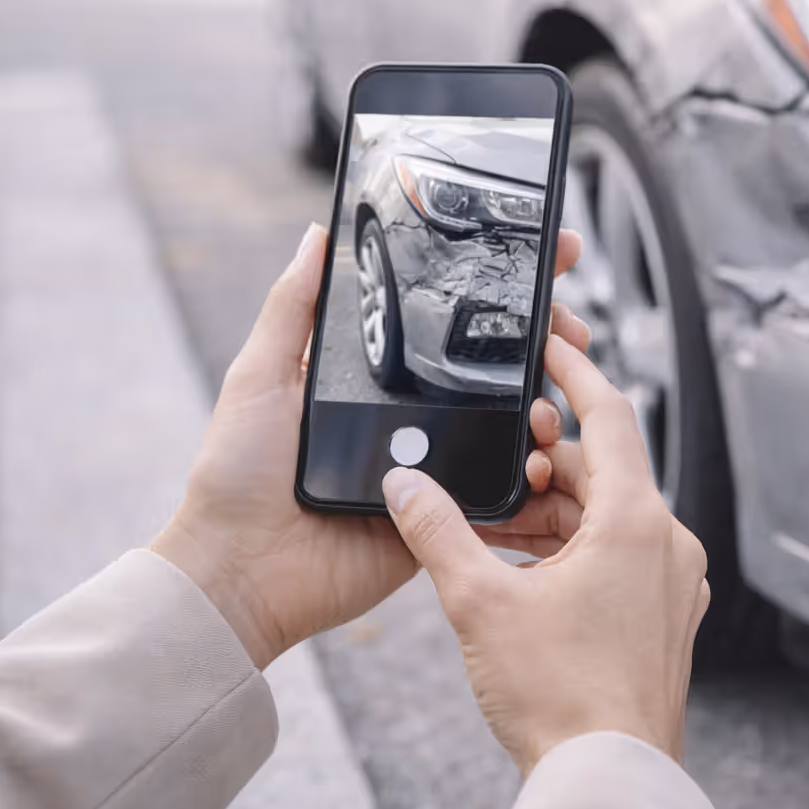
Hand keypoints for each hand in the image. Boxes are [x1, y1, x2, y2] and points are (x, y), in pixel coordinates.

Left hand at [152, 223, 589, 668]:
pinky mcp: (445, 517)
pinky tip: (546, 453)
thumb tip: (316, 235)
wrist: (240, 573)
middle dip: (546, 342)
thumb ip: (293, 308)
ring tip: (557, 394)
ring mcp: (434, 466)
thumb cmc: (237, 474)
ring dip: (548, 405)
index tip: (546, 253)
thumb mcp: (260, 375)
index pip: (447, 321)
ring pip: (509, 426)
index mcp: (376, 379)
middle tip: (572, 326)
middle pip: (495, 369)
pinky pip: (500, 490)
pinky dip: (531, 473)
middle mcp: (412, 416)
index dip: (498, 288)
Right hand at [382, 334, 710, 775]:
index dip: (574, 372)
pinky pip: (619, 557)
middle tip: (491, 463)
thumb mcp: (481, 603)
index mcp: (638, 521)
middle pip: (602, 470)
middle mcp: (668, 543)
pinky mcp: (664, 616)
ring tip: (492, 528)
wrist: (606, 776)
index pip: (611, 413)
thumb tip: (405, 485)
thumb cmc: (561, 698)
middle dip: (542, 463)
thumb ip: (437, 531)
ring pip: (608, 518)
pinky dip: (572, 550)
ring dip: (552, 513)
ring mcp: (672, 583)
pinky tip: (522, 570)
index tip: (551, 343)